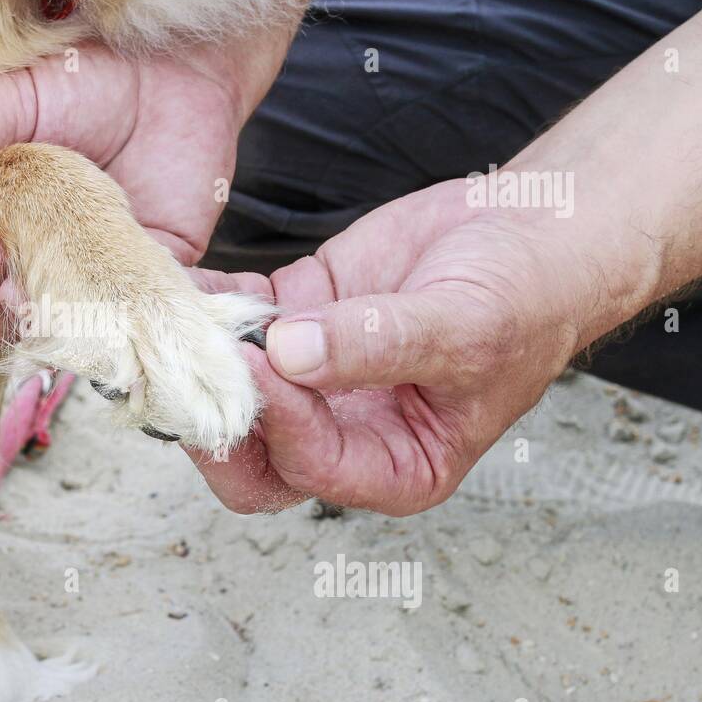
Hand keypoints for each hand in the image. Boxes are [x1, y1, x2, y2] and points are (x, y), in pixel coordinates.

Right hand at [0, 32, 291, 343]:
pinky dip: (124, 326)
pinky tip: (118, 300)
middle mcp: (15, 266)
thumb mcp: (12, 98)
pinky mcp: (136, 289)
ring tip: (28, 276)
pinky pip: (128, 328)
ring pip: (34, 337)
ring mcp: (75, 285)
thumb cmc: (81, 82)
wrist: (173, 73)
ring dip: (24, 316)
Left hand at [192, 0, 701, 516]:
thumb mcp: (463, 328)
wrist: (531, 232)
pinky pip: (237, 322)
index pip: (310, 469)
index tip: (260, 362)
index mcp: (395, 467)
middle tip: (188, 364)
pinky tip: (187, 279)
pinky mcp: (294, 320)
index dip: (278, 422)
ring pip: (232, 387)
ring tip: (170, 314)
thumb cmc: (524, 297)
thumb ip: (377, 345)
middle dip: (213, 415)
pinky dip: (209, 304)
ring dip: (200, 356)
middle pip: (251, 457)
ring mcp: (312, 379)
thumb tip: (289, 355)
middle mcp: (343, 433)